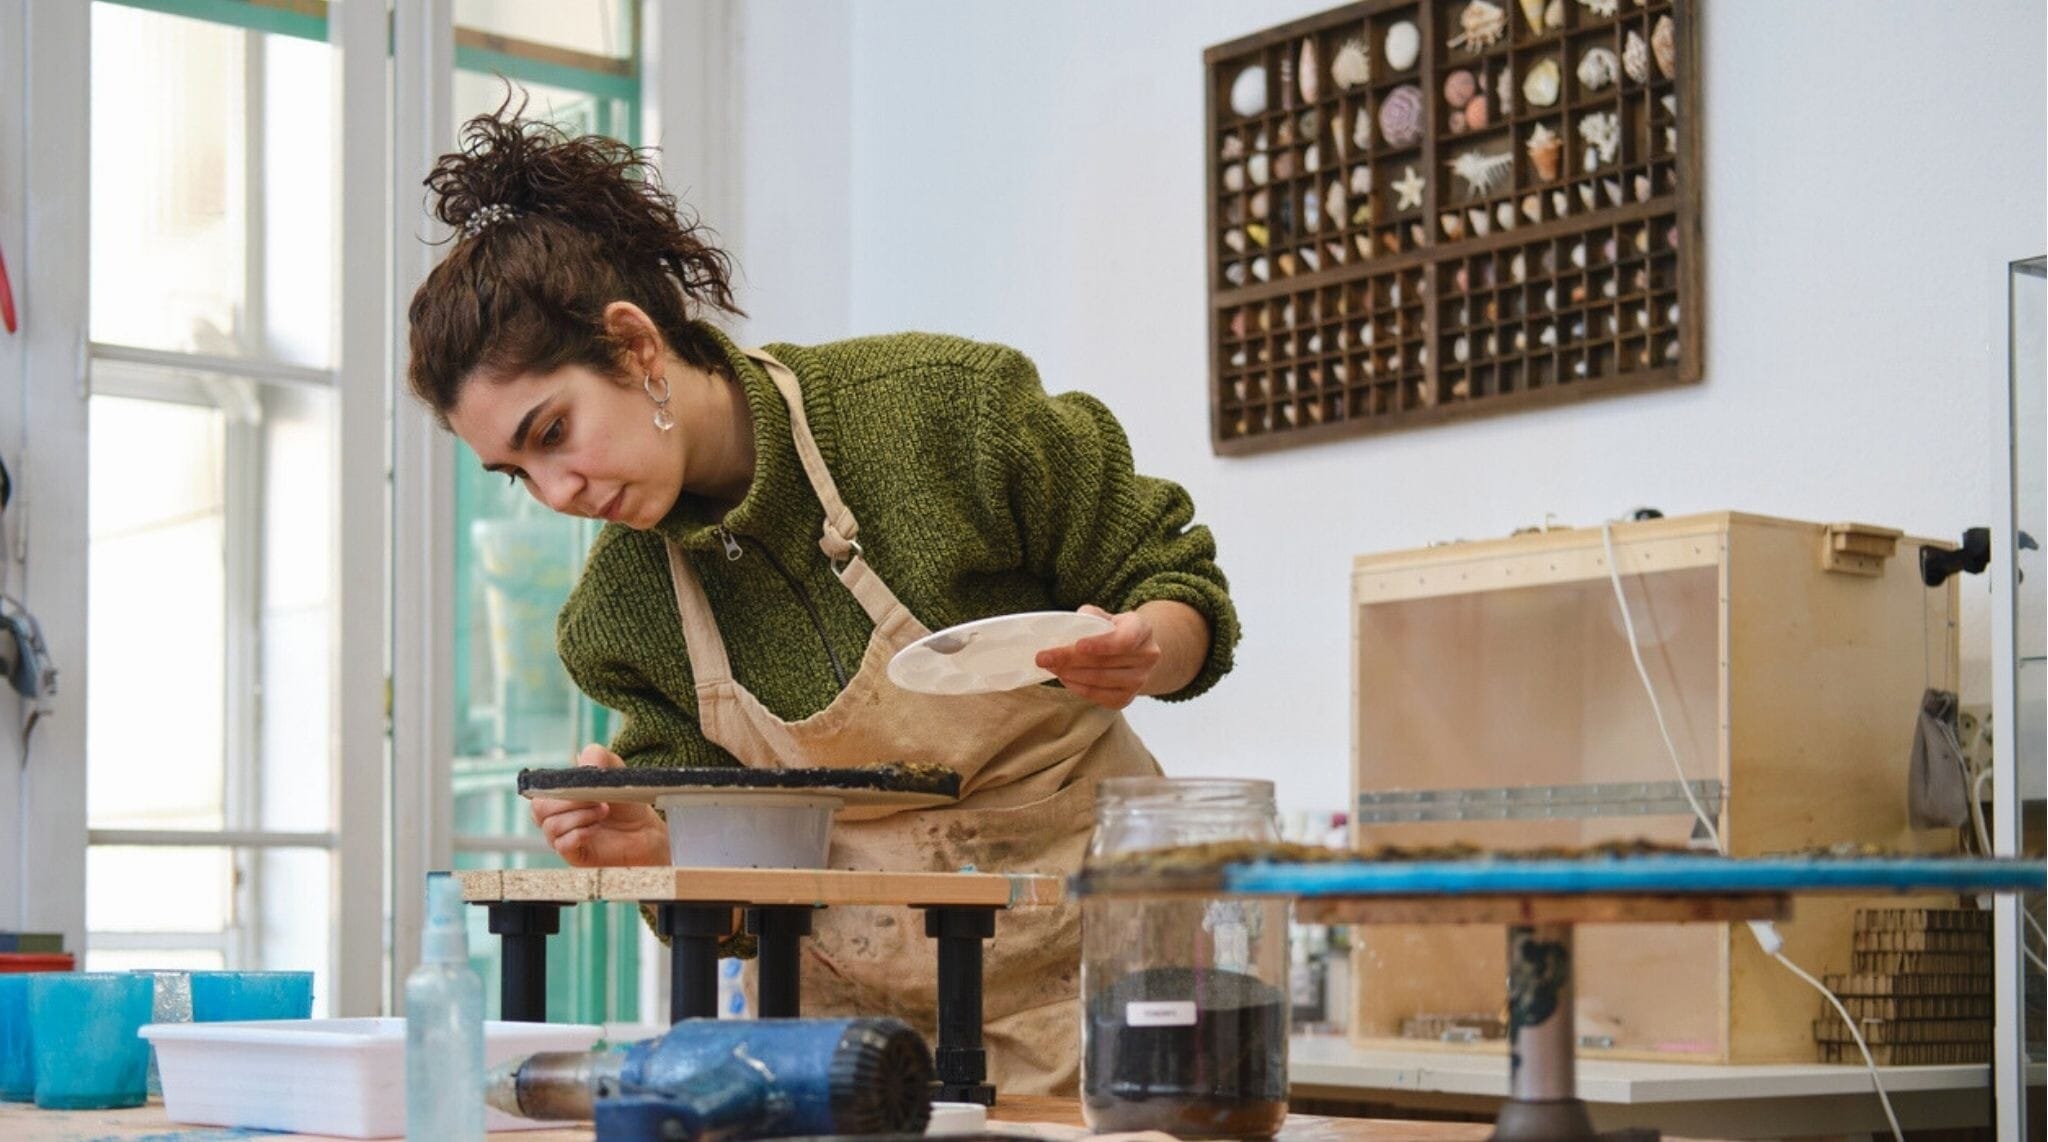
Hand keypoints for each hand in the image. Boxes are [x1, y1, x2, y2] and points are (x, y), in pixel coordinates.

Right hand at [529, 743, 668, 866]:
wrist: (645, 828)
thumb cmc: (625, 799)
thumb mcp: (614, 770)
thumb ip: (597, 756)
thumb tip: (580, 760)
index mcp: (558, 796)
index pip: (537, 791)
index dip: (555, 787)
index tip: (580, 784)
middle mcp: (555, 817)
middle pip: (540, 809)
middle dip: (570, 801)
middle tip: (597, 799)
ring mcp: (562, 838)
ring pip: (551, 827)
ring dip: (580, 816)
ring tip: (604, 811)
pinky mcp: (573, 855)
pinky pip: (562, 845)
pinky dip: (579, 834)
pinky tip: (595, 830)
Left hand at [1035, 604, 1161, 710]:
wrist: (1133, 654)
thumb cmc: (1114, 631)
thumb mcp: (1106, 616)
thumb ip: (1090, 616)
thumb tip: (1071, 626)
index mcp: (1143, 629)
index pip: (1125, 639)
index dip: (1102, 644)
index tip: (1078, 645)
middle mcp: (1147, 656)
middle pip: (1104, 662)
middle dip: (1069, 659)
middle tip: (1043, 657)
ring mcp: (1139, 680)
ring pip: (1099, 680)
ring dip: (1070, 674)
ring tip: (1051, 666)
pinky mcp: (1126, 698)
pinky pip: (1098, 696)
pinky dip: (1077, 687)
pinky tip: (1065, 678)